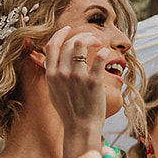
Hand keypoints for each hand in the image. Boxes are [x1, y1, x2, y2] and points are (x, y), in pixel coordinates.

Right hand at [41, 25, 111, 141]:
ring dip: (92, 39)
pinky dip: (104, 52)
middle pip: (69, 43)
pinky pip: (99, 58)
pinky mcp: (93, 82)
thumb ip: (53, 75)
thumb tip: (54, 61)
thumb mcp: (54, 92)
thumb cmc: (69, 111)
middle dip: (82, 35)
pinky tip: (106, 54)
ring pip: (81, 45)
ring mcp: (77, 77)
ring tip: (98, 43)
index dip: (60, 34)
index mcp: (51, 75)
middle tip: (91, 38)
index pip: (52, 46)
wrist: (81, 128)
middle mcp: (62, 74)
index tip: (68, 29)